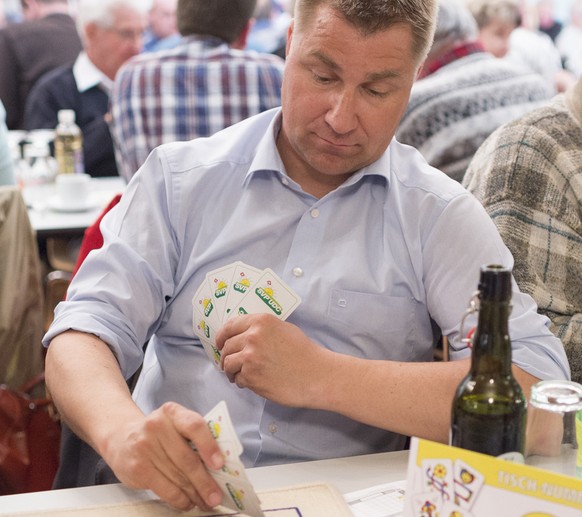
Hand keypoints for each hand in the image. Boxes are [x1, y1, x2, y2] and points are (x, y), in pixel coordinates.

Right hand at [103, 402, 224, 510]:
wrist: (121, 437)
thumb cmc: (157, 433)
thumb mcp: (174, 424)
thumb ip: (194, 437)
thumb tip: (219, 466)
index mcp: (172, 412)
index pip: (194, 425)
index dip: (209, 446)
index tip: (220, 464)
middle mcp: (157, 426)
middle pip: (187, 459)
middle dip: (205, 481)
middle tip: (217, 496)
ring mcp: (144, 447)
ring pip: (178, 477)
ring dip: (195, 494)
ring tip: (206, 502)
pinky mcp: (138, 468)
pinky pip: (165, 489)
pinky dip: (180, 499)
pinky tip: (187, 502)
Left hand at [216, 314, 329, 405]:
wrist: (317, 374)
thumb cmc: (304, 352)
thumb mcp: (283, 329)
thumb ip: (261, 329)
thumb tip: (242, 334)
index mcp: (260, 321)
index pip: (229, 326)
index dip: (221, 336)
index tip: (219, 344)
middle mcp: (252, 336)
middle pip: (226, 347)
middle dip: (226, 357)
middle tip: (230, 364)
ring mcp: (250, 357)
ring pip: (228, 364)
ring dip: (231, 371)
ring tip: (240, 376)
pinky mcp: (251, 377)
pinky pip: (238, 379)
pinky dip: (242, 382)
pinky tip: (253, 383)